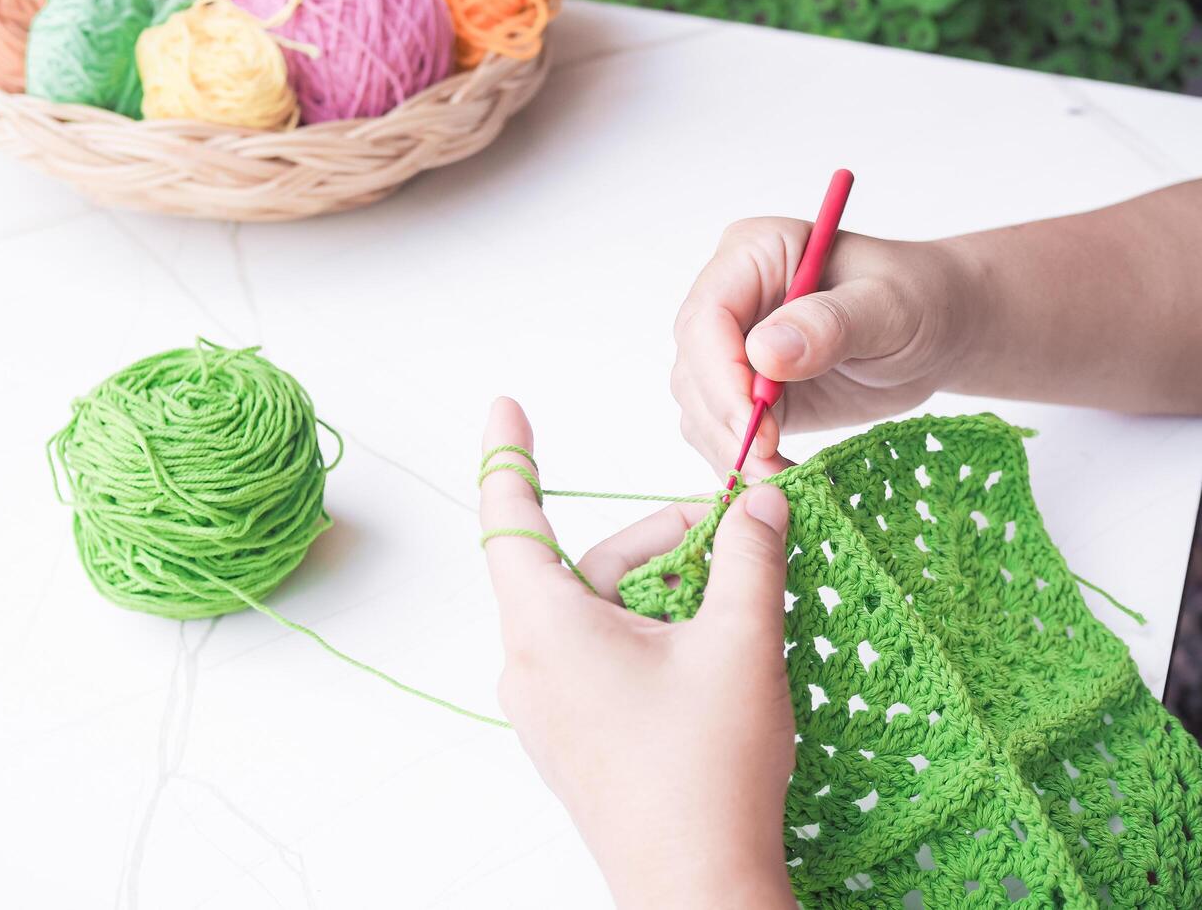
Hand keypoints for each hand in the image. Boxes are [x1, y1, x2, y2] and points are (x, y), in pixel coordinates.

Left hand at [478, 397, 797, 909]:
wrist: (698, 890)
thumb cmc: (708, 773)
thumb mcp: (741, 642)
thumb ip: (751, 555)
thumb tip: (761, 499)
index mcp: (547, 627)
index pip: (511, 517)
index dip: (509, 455)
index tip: (505, 405)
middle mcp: (530, 663)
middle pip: (590, 565)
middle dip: (664, 540)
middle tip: (741, 536)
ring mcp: (547, 706)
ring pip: (601, 611)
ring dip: (666, 591)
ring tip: (738, 605)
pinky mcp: (572, 735)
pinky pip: (601, 655)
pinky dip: (650, 633)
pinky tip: (710, 651)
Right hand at [671, 217, 966, 476]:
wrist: (939, 328)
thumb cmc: (922, 298)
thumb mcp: (890, 306)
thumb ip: (831, 324)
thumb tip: (765, 353)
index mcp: (755, 253)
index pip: (708, 316)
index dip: (720, 376)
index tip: (755, 426)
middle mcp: (730, 296)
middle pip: (694, 367)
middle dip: (725, 424)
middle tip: (769, 468)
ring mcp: (731, 345)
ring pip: (699, 406)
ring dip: (731, 450)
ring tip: (781, 480)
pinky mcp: (741, 389)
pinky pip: (721, 430)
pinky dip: (744, 461)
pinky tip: (781, 478)